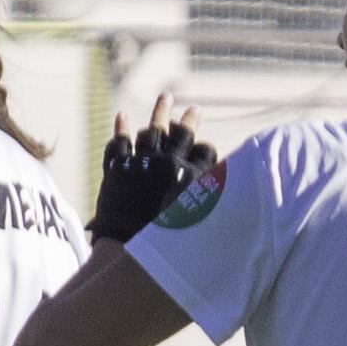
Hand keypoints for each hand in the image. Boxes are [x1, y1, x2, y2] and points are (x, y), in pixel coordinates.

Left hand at [90, 94, 215, 243]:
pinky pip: (119, 142)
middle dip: (188, 118)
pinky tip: (122, 115)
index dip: (205, 146)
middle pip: (181, 132)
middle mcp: (168, 163)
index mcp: (190, 176)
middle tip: (193, 108)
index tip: (206, 142)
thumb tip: (228, 192)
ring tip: (165, 96)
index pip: (204, 149)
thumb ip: (207, 201)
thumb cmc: (165, 241)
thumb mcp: (194, 219)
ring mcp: (141, 163)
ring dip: (159, 111)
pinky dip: (121, 127)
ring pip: (153, 130)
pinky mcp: (118, 168)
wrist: (126, 248)